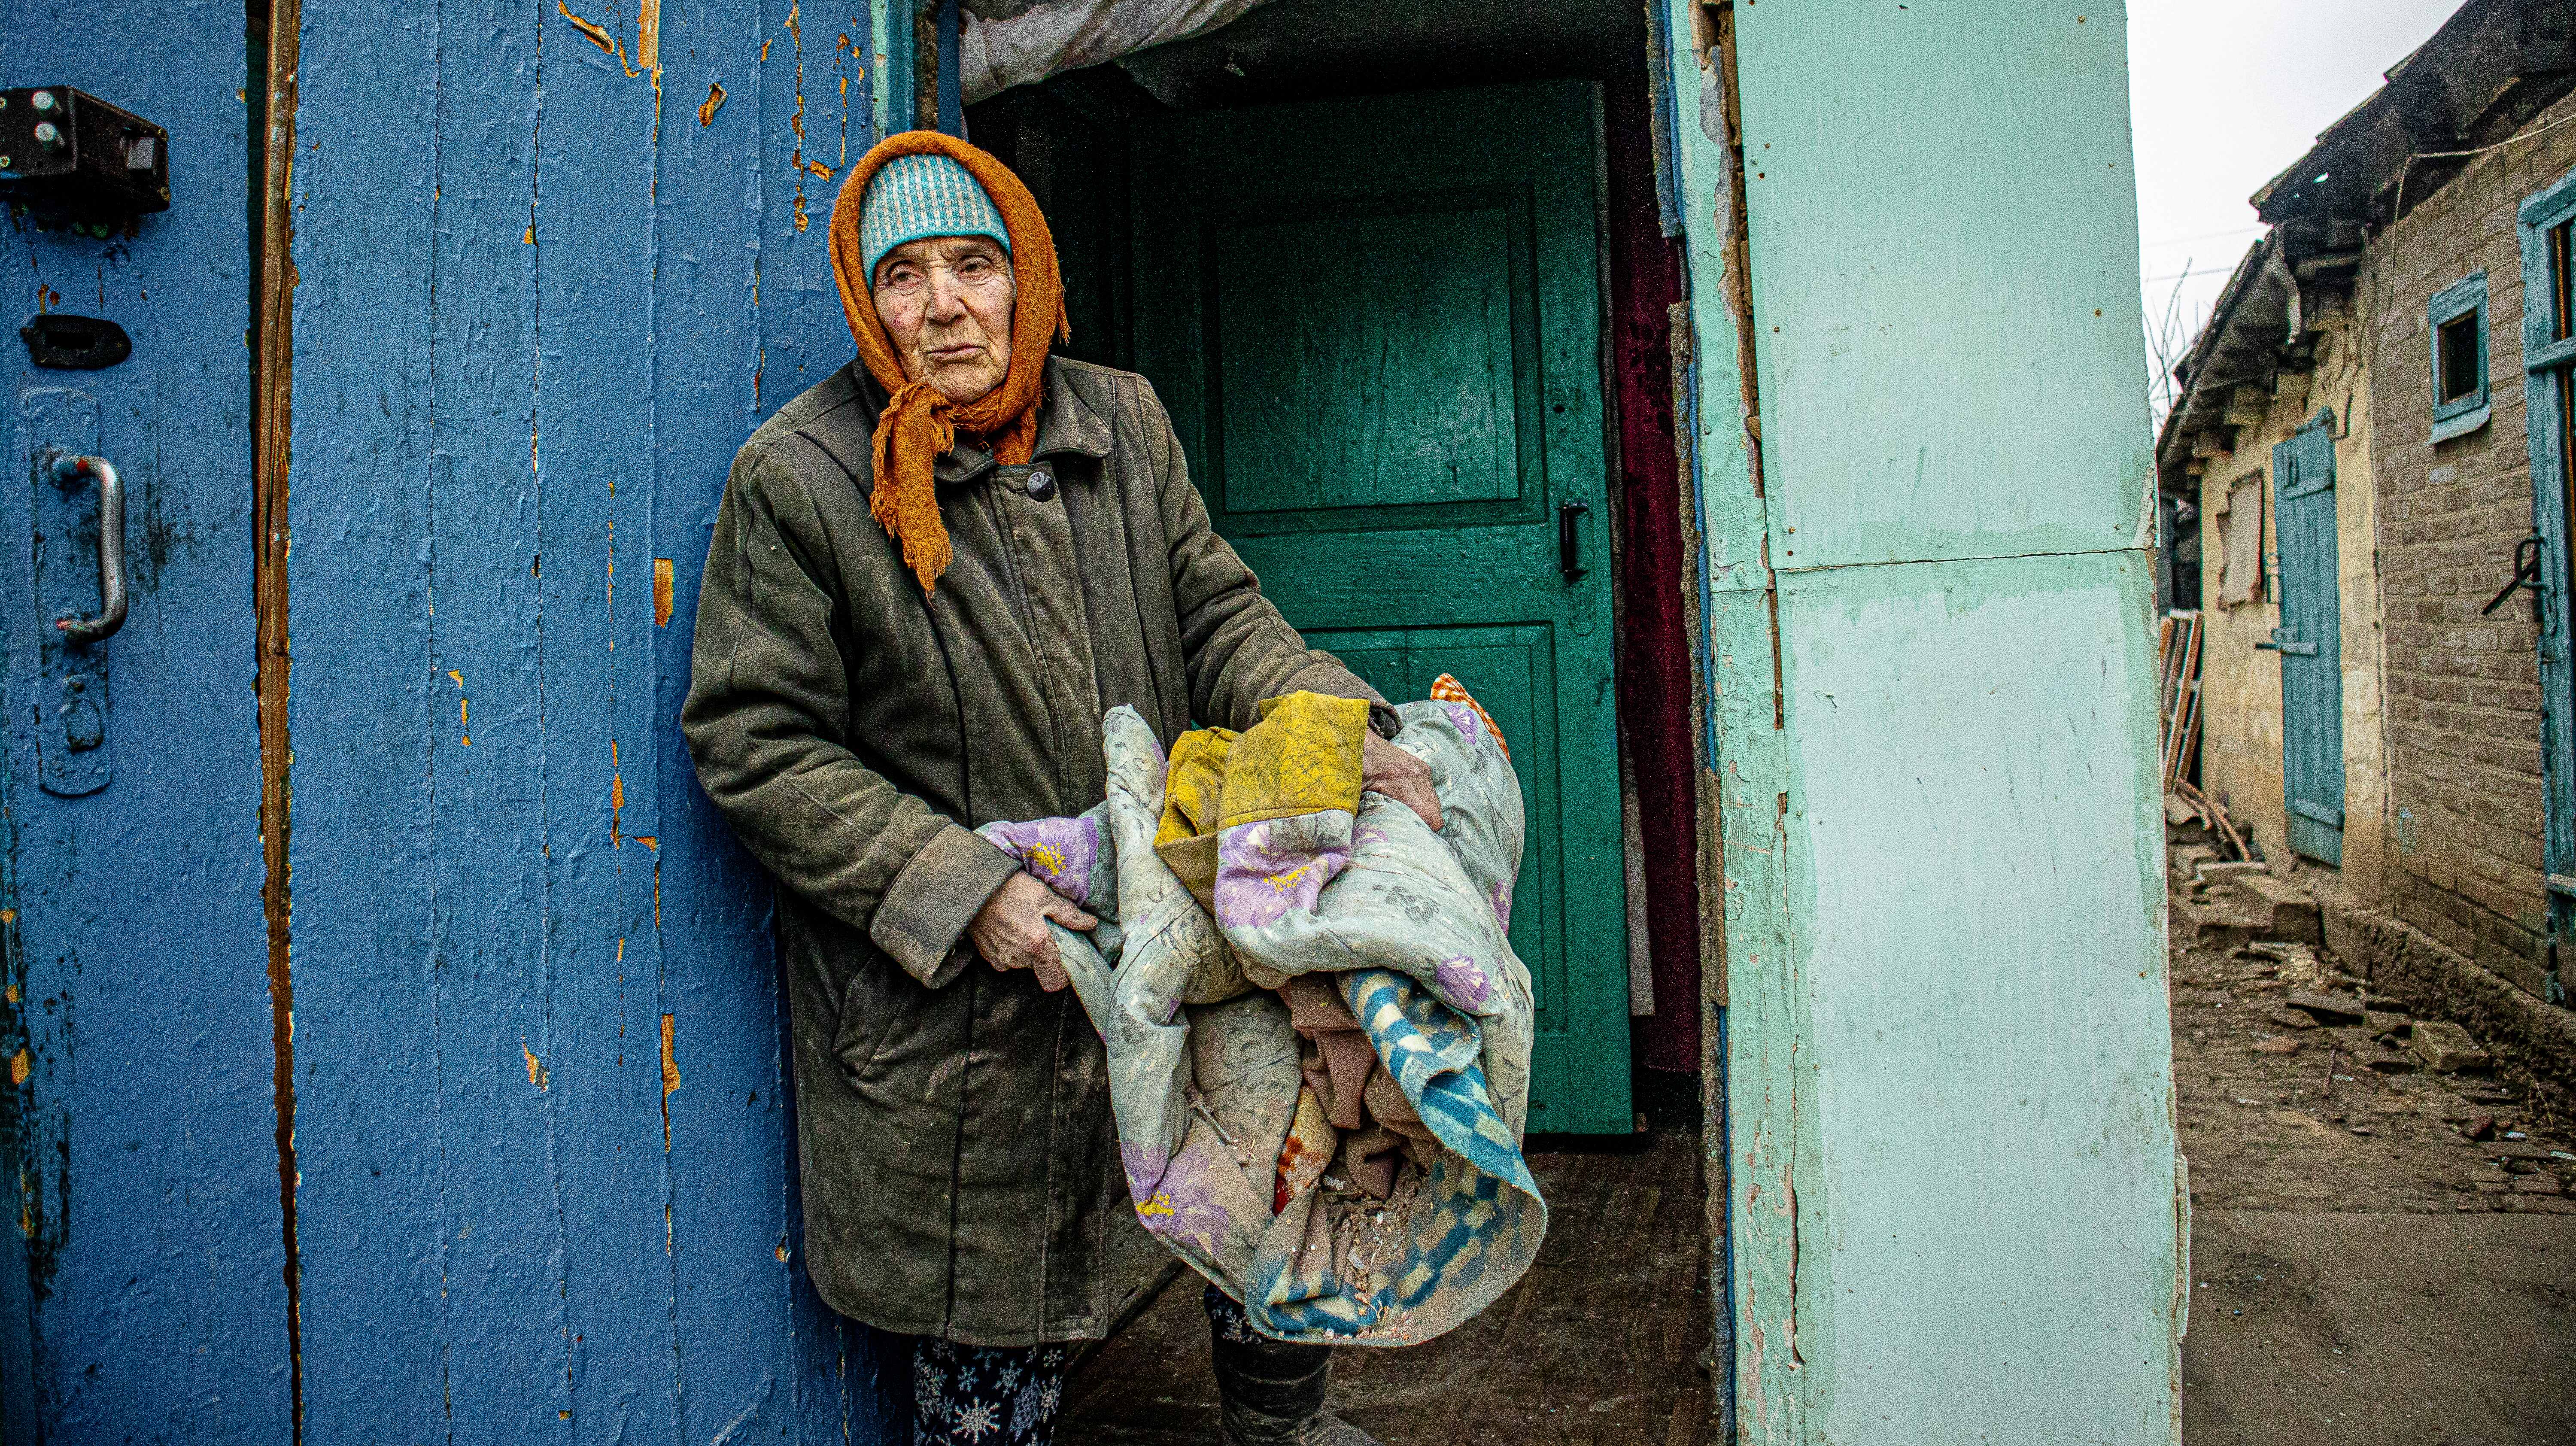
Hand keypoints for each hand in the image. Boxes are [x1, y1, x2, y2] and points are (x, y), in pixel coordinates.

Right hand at [968, 872, 1095, 992]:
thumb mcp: (1043, 894)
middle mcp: (1018, 958)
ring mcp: (1001, 959)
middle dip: (1046, 955)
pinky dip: (1012, 948)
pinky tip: (1009, 929)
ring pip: (1024, 964)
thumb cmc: (1009, 888)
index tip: (1067, 960)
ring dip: (1028, 950)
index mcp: (1036, 944)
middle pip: (1041, 968)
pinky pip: (1008, 960)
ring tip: (1024, 925)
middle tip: (1044, 932)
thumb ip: (1068, 913)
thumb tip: (1091, 924)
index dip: (1065, 974)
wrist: (972, 888)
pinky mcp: (988, 957)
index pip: (1056, 979)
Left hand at [1361, 730, 1442, 831]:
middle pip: (1434, 812)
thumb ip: (1355, 813)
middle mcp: (1415, 775)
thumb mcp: (1351, 791)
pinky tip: (1410, 807)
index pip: (1425, 815)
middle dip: (1425, 826)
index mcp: (1399, 781)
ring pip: (1435, 803)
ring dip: (1426, 814)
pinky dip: (1424, 803)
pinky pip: (1431, 792)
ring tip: (1409, 821)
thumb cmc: (1353, 766)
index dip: (1420, 832)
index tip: (1410, 841)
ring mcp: (1421, 770)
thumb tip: (1354, 840)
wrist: (1358, 740)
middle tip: (1409, 835)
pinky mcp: (1423, 767)